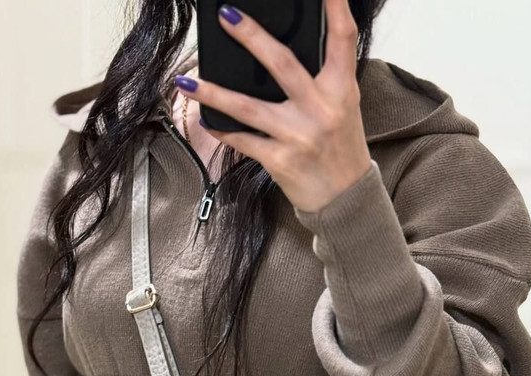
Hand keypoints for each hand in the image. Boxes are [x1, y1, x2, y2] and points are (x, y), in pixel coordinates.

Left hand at [174, 0, 371, 212]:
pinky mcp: (280, 160)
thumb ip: (322, 81)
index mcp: (341, 89)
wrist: (345, 200)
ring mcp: (298, 136)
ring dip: (213, 92)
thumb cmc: (340, 149)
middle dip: (251, 37)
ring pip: (247, 107)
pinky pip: (242, 141)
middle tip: (226, 15)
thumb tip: (278, 53)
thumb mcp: (343, 108)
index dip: (335, 6)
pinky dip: (221, 130)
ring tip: (185, 80)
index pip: (343, 38)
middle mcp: (321, 109)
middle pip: (282, 64)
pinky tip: (204, 119)